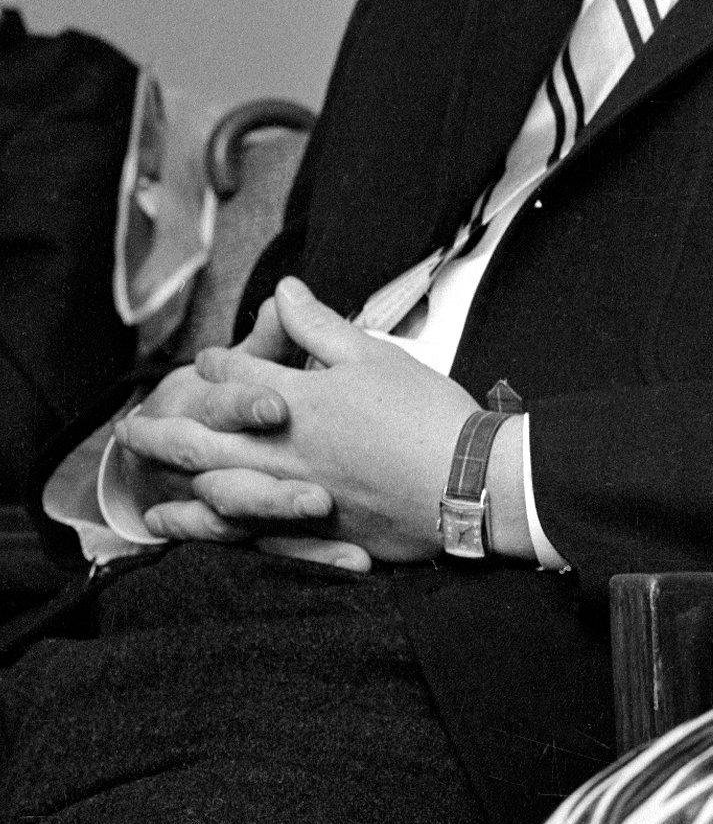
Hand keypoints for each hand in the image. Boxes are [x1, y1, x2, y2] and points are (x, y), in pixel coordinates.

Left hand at [118, 278, 481, 562]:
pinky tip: (183, 528)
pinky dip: (204, 529)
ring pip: (210, 487)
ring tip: (145, 481)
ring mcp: (293, 492)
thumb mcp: (376, 355)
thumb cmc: (428, 416)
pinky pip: (242, 532)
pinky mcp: (312, 529)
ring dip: (169, 481)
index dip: (217, 364)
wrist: (470, 482)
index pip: (236, 374)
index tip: (209, 363)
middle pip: (202, 436)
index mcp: (299, 398)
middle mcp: (283, 447)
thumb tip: (284, 292)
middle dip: (161, 429)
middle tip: (130, 428)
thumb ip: (320, 326)